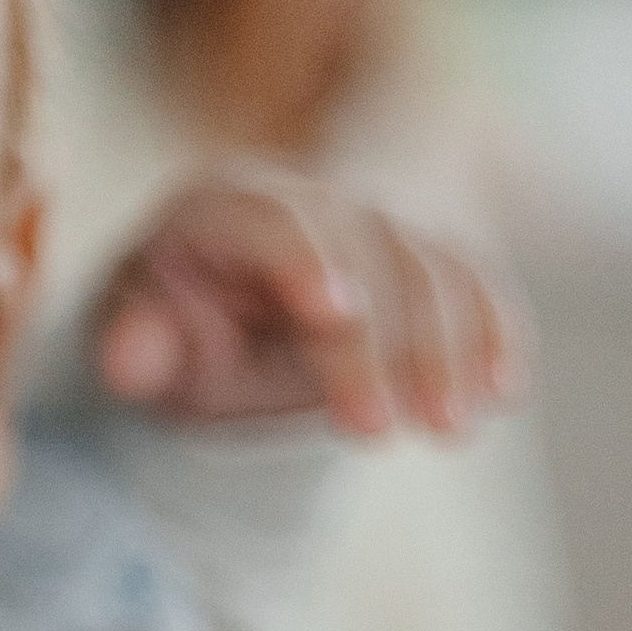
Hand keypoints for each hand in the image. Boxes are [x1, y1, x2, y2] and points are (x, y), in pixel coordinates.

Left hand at [90, 161, 522, 441]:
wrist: (217, 325)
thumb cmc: (170, 335)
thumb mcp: (139, 347)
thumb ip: (134, 346)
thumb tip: (126, 359)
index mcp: (221, 206)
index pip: (272, 221)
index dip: (305, 260)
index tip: (335, 316)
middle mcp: (307, 198)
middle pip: (364, 250)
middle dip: (382, 341)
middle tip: (381, 432)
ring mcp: (373, 222)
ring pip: (429, 265)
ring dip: (449, 348)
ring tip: (450, 430)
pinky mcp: (423, 258)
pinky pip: (470, 280)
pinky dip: (493, 332)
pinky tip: (506, 392)